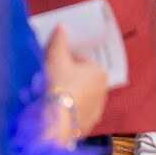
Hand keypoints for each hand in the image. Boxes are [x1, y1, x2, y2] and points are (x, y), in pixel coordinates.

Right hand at [44, 26, 106, 143]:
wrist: (54, 123)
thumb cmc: (58, 87)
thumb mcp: (55, 58)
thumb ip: (59, 41)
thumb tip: (61, 28)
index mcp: (99, 73)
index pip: (83, 61)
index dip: (67, 60)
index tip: (56, 61)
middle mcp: (102, 92)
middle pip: (83, 80)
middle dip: (71, 78)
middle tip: (53, 77)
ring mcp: (95, 111)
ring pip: (82, 98)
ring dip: (71, 96)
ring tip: (53, 95)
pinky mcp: (86, 126)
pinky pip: (78, 114)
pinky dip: (69, 112)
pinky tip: (57, 111)